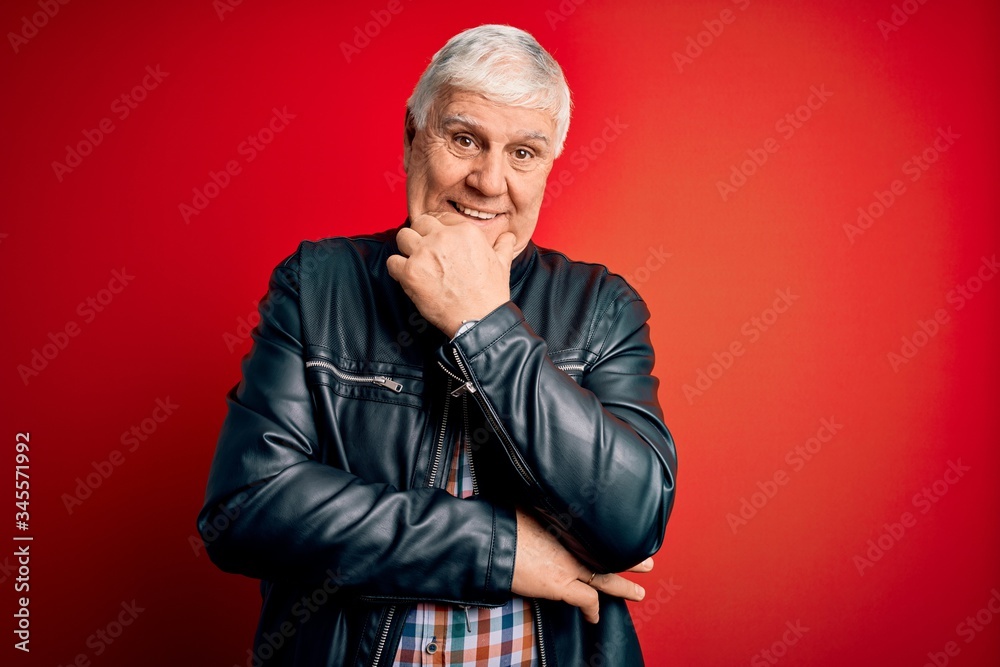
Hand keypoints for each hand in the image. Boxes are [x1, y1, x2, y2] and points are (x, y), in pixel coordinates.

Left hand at [385, 212, 514, 336]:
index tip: (436, 242)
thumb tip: (508, 237)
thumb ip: (503, 245)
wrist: (480, 319)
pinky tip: (408, 278)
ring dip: (406, 249)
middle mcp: (443, 237)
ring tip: (415, 263)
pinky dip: (397, 270)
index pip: (440, 218)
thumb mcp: (503, 263)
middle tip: (425, 253)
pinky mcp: (411, 273)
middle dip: (420, 236)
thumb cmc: (490, 293)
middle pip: (419, 223)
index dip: (436, 230)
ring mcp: (425, 254)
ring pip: (402, 237)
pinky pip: (392, 262)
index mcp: (464, 231)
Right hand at [511, 508, 651, 623]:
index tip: (621, 536)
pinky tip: (595, 617)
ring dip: (623, 587)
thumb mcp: (529, 504)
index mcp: (568, 523)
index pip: (596, 533)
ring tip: (638, 593)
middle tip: (649, 563)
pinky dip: (593, 610)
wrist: (494, 539)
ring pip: (606, 579)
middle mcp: (574, 543)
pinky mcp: (562, 584)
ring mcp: (570, 565)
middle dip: (631, 560)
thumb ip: (542, 505)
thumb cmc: (505, 519)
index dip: (610, 538)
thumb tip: (540, 494)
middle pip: (609, 553)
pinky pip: (587, 601)